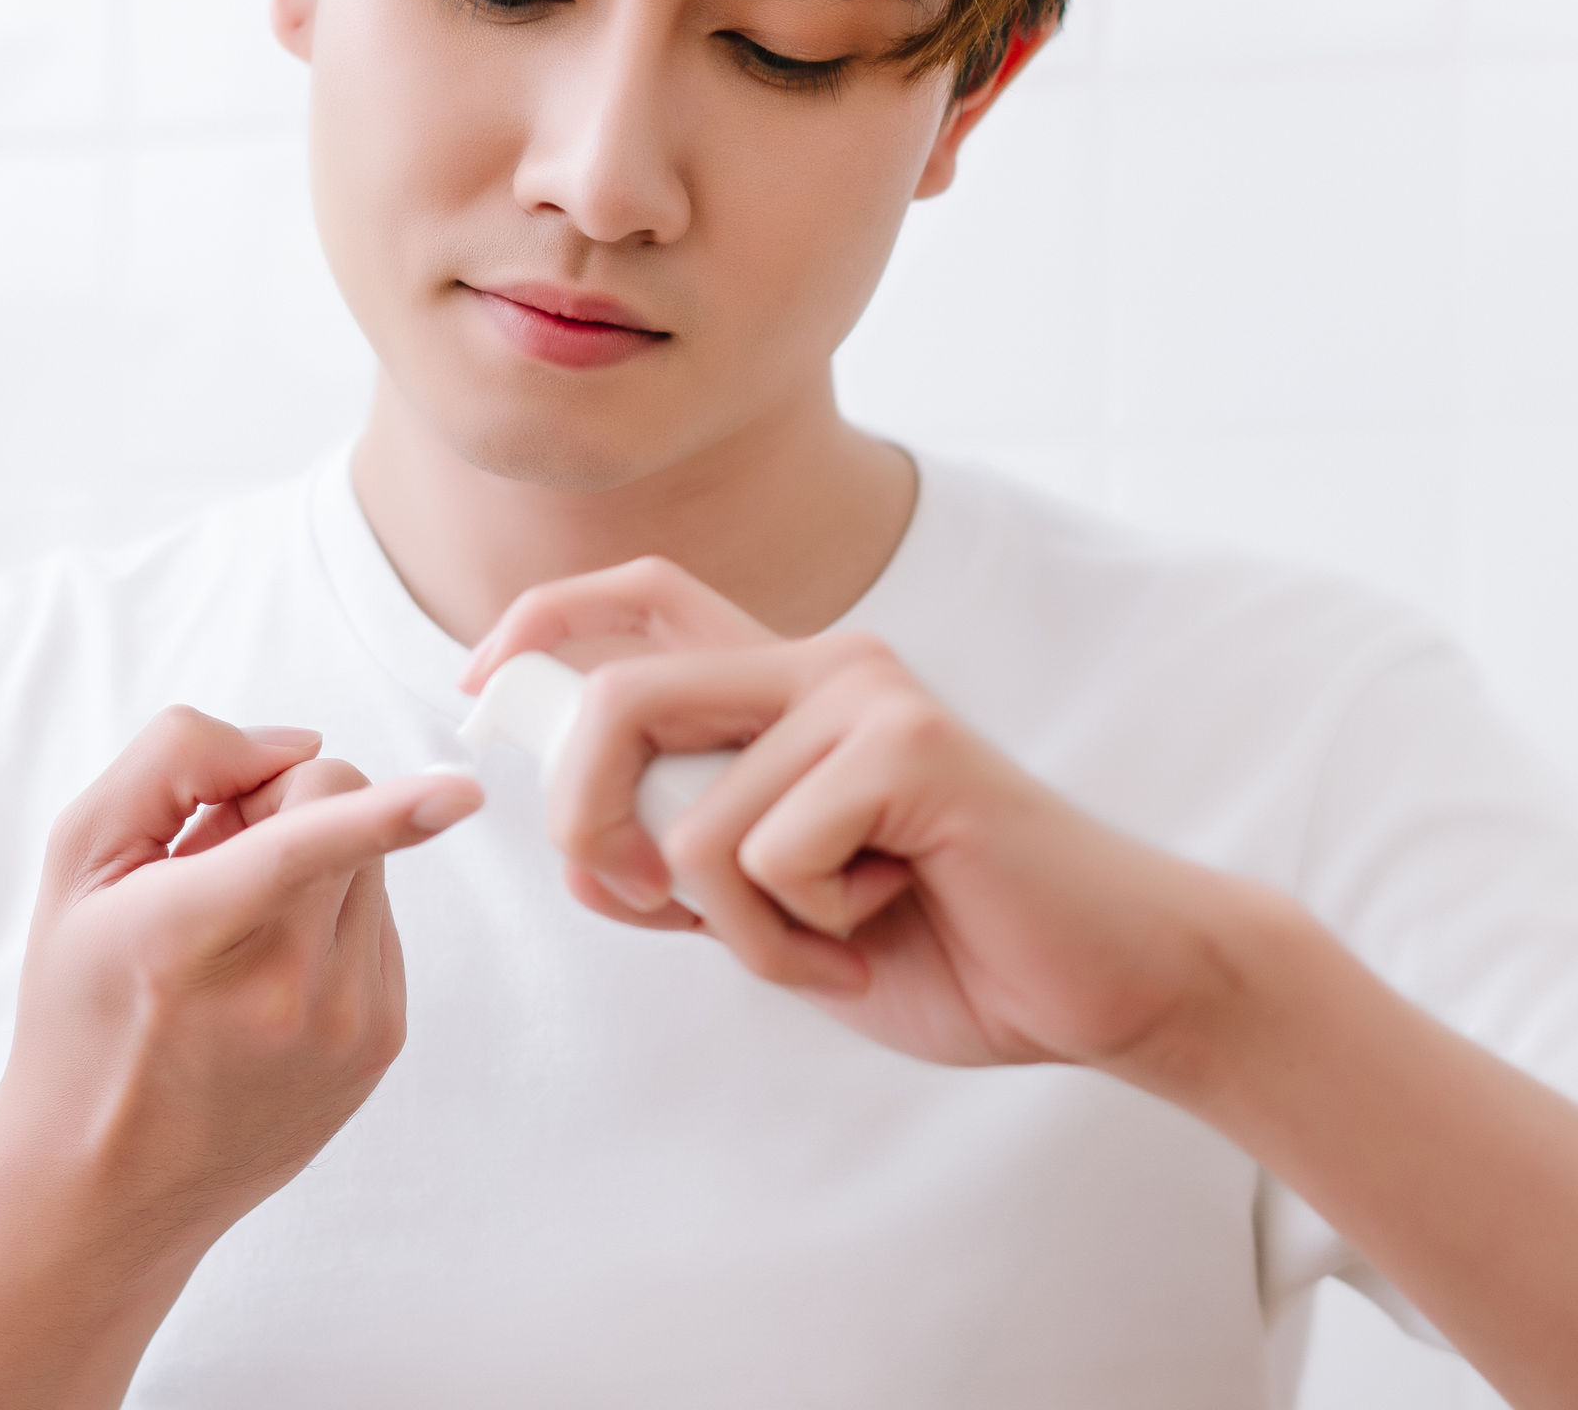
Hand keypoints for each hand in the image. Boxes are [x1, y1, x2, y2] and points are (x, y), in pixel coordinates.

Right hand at [0, 709, 483, 1247]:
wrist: (104, 1181)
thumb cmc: (83, 1008)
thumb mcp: (78, 868)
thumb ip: (172, 766)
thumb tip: (299, 743)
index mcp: (186, 936)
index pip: (302, 851)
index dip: (389, 812)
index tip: (466, 792)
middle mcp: (281, 990)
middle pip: (341, 804)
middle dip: (281, 808)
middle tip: (211, 869)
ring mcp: (344, 1026)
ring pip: (372, 859)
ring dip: (313, 869)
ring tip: (235, 940)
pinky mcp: (382, 1045)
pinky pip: (381, 924)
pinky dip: (331, 926)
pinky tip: (268, 981)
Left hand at [461, 560, 1263, 1077]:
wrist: (1100, 980)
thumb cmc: (951, 943)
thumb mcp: (786, 913)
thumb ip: (693, 868)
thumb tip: (586, 852)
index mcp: (789, 689)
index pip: (641, 598)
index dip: (541, 622)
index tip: (477, 689)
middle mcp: (821, 666)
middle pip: (618, 695)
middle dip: (583, 818)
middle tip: (640, 904)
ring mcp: (865, 695)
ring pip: (693, 821)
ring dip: (741, 932)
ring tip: (836, 939)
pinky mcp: (906, 744)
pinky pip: (766, 856)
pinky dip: (803, 935)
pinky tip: (889, 921)